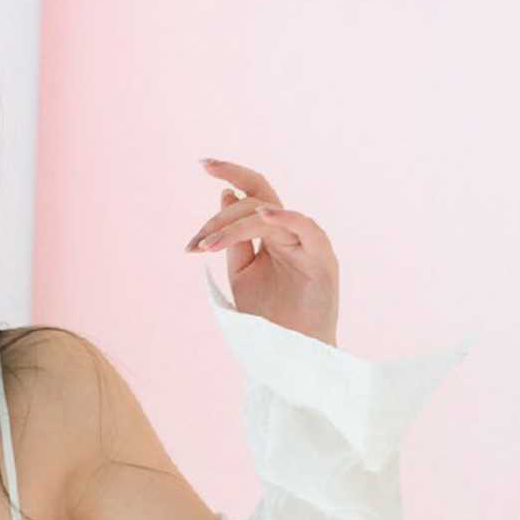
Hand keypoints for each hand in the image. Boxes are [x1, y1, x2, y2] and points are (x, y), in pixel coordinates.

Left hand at [185, 158, 339, 345]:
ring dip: (233, 227)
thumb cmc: (269, 319)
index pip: (250, 193)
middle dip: (223, 207)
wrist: (290, 356)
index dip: (228, 174)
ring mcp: (307, 243)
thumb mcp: (241, 274)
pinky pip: (306, 227)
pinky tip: (261, 217)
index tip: (201, 163)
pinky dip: (285, 218)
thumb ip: (234, 240)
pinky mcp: (323, 260)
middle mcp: (290, 232)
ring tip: (207, 247)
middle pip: (258, 196)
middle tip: (196, 242)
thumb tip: (225, 195)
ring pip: (269, 214)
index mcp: (271, 233)